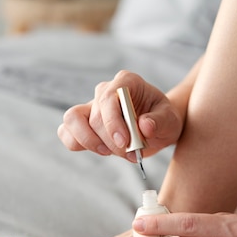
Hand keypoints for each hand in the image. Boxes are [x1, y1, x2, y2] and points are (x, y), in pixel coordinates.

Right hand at [57, 70, 182, 160]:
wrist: (157, 127)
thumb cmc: (162, 120)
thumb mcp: (171, 121)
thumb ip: (160, 121)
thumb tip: (144, 126)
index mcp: (126, 82)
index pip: (109, 98)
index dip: (113, 122)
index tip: (125, 143)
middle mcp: (105, 91)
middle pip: (95, 116)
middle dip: (111, 141)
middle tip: (132, 155)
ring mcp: (91, 106)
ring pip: (72, 120)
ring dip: (89, 141)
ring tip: (110, 153)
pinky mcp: (82, 123)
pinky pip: (66, 132)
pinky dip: (76, 143)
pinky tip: (99, 150)